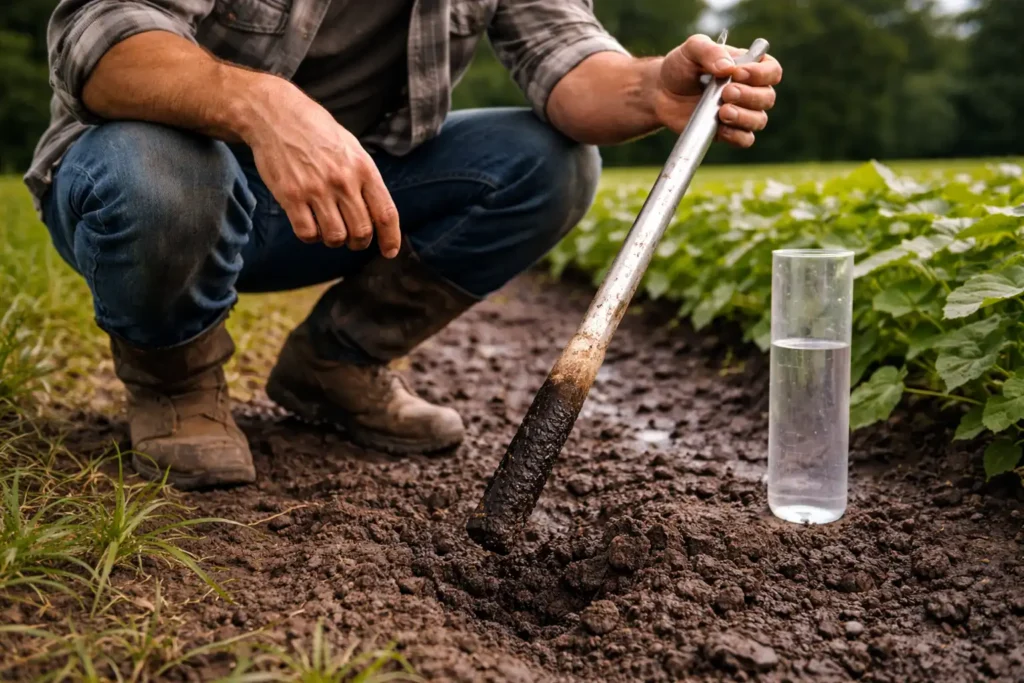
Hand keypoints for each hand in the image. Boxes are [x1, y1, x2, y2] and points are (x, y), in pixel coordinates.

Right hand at [243, 78, 400, 255]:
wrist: (276, 114)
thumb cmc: (317, 132)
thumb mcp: (351, 148)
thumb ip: (365, 179)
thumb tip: (378, 214)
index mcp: (363, 168)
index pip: (385, 213)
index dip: (390, 238)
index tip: (389, 252)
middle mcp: (343, 180)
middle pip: (362, 231)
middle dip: (359, 242)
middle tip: (353, 239)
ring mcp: (316, 189)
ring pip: (336, 237)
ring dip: (334, 240)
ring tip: (330, 229)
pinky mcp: (290, 195)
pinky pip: (307, 233)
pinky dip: (311, 236)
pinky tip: (310, 224)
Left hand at [654, 34, 782, 147]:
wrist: (660, 93)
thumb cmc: (680, 67)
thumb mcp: (691, 49)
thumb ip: (709, 51)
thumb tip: (727, 68)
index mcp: (748, 67)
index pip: (772, 71)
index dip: (761, 74)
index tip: (737, 74)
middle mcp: (749, 90)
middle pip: (768, 97)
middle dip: (749, 96)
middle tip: (725, 92)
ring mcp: (740, 113)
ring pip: (759, 120)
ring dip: (744, 117)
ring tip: (722, 111)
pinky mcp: (727, 131)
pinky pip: (745, 140)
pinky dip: (736, 135)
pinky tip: (720, 127)